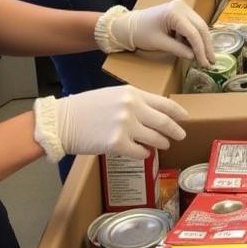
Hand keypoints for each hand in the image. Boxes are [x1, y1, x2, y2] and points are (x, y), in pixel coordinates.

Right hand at [35, 86, 188, 160]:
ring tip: (163, 144)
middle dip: (175, 130)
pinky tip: (144, 153)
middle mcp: (132, 107)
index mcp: (133, 93)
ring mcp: (126, 126)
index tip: (185, 117)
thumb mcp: (113, 96)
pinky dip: (144, 154)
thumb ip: (134, 102)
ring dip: (161, 143)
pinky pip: (140, 151)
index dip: (178, 112)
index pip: (164, 103)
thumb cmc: (85, 108)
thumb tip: (153, 113)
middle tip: (181, 135)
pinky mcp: (117, 144)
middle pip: (164, 122)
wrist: (61, 121)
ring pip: (155, 138)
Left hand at [98, 0, 215, 65]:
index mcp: (174, 12)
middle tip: (211, 61)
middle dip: (206, 46)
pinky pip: (193, 25)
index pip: (193, 32)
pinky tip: (198, 49)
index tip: (205, 63)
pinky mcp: (181, 12)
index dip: (201, 49)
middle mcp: (182, 6)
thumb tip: (194, 57)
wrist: (129, 25)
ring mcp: (182, 7)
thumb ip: (178, 49)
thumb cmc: (140, 33)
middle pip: (200, 27)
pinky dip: (195, 38)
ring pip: (199, 26)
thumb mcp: (159, 43)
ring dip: (203, 42)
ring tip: (206, 57)